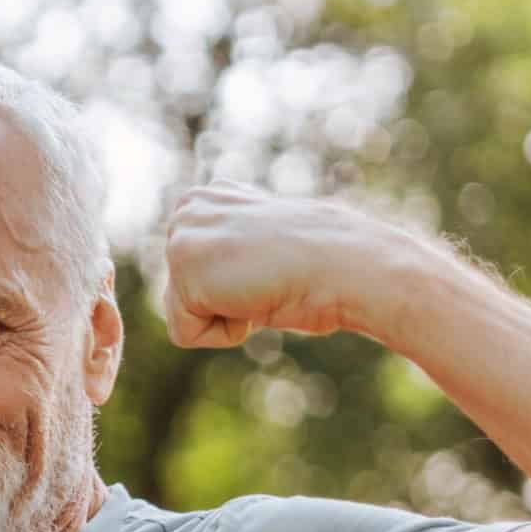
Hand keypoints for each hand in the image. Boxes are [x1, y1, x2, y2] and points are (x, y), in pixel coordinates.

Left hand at [162, 183, 406, 347]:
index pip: (193, 275)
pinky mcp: (184, 268)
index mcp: (208, 198)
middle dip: (224, 302)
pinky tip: (254, 300)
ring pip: (182, 314)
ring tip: (261, 285)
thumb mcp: (265, 247)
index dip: (235, 287)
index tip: (270, 267)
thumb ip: (231, 251)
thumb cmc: (321, 263)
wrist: (349, 266)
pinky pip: (184, 333)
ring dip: (226, 316)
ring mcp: (182, 234)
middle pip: (181, 293)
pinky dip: (224, 333)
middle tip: (267, 278)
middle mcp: (189, 208)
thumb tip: (219, 271)